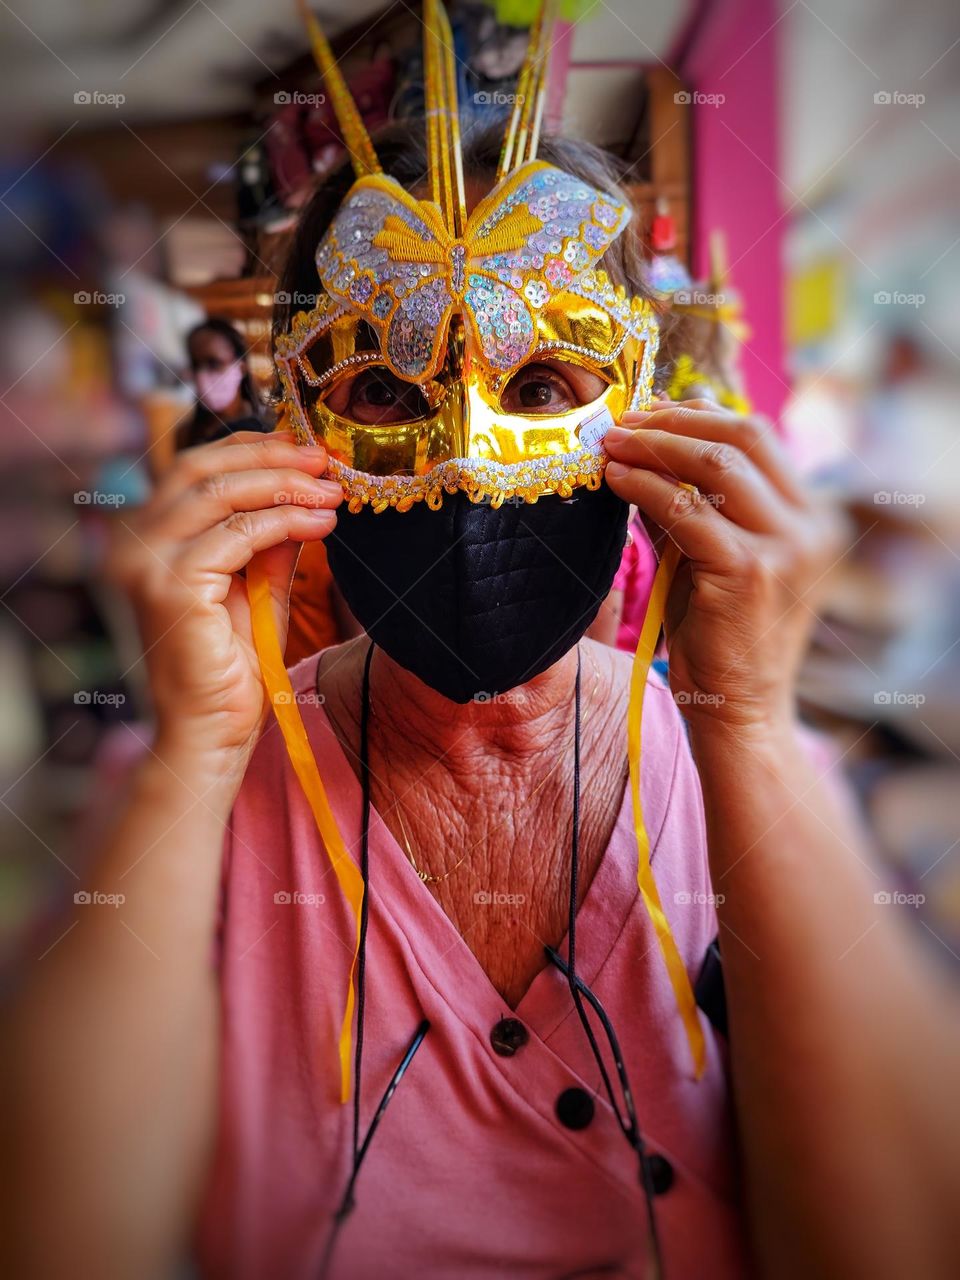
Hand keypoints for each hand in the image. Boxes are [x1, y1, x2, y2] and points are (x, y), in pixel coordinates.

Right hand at [107, 431, 341, 761]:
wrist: (212, 733)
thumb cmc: (233, 671)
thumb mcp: (260, 587)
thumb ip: (273, 538)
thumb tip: (307, 489)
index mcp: (148, 538)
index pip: (196, 468)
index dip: (253, 449)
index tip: (306, 449)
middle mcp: (134, 543)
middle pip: (202, 468)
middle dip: (270, 457)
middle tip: (323, 461)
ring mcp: (145, 562)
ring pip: (220, 493)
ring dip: (284, 485)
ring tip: (331, 492)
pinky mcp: (170, 585)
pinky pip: (238, 534)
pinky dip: (285, 520)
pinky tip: (321, 523)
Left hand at [603, 402, 846, 733]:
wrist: (739, 711)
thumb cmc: (720, 638)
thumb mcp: (711, 557)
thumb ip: (688, 504)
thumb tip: (639, 451)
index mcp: (811, 515)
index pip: (757, 436)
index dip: (697, 415)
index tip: (645, 414)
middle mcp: (810, 524)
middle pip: (745, 434)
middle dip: (674, 420)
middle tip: (620, 424)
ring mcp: (786, 547)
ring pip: (718, 464)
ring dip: (654, 446)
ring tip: (609, 446)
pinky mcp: (750, 572)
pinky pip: (688, 510)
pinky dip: (645, 486)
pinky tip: (614, 481)